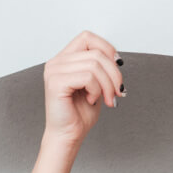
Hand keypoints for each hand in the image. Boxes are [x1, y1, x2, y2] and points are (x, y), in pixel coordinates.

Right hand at [41, 30, 124, 144]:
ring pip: (94, 64)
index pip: (88, 37)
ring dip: (107, 85)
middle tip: (118, 92)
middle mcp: (57, 62)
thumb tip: (116, 59)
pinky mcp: (56, 82)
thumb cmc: (80, 113)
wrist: (69, 134)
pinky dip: (96, 90)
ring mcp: (54, 71)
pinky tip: (91, 100)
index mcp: (65, 59)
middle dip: (114, 74)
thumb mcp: (96, 84)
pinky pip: (87, 77)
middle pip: (96, 52)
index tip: (118, 67)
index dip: (107, 49)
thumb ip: (101, 67)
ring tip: (106, 99)